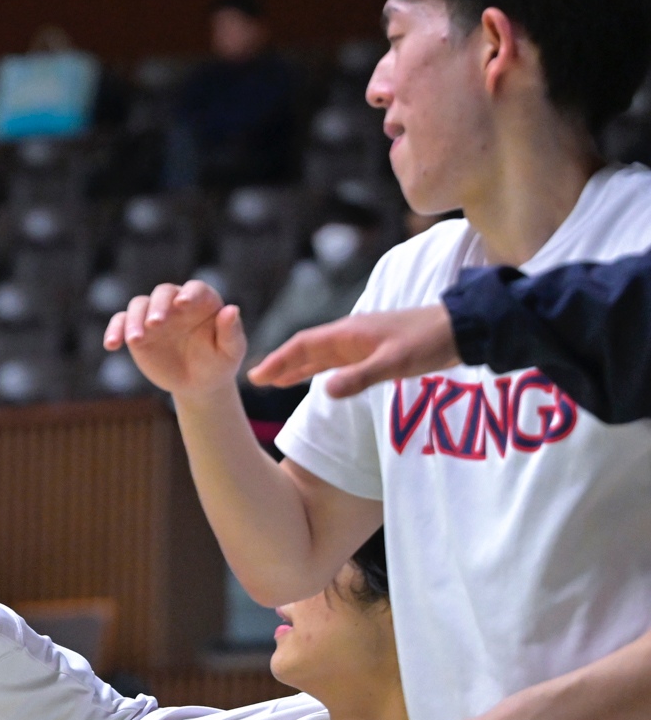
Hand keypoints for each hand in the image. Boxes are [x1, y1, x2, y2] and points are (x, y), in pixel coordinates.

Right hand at [103, 281, 244, 398]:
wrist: (197, 383)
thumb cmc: (218, 364)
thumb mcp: (231, 352)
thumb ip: (231, 332)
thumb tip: (231, 310)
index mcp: (203, 302)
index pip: (195, 289)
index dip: (189, 294)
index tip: (182, 304)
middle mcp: (176, 303)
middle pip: (163, 293)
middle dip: (157, 306)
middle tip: (155, 324)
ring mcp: (154, 315)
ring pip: (139, 305)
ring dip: (134, 320)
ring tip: (135, 340)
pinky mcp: (137, 330)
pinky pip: (120, 323)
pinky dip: (114, 331)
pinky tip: (111, 345)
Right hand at [246, 303, 457, 397]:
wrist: (462, 328)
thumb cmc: (429, 341)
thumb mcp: (395, 362)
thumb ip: (360, 376)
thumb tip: (325, 391)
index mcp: (349, 333)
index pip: (304, 345)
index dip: (279, 359)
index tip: (257, 375)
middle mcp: (350, 336)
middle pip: (307, 349)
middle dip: (281, 363)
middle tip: (256, 379)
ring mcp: (361, 343)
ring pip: (321, 356)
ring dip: (298, 367)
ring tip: (276, 381)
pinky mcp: (374, 351)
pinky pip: (338, 361)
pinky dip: (321, 370)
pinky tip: (318, 379)